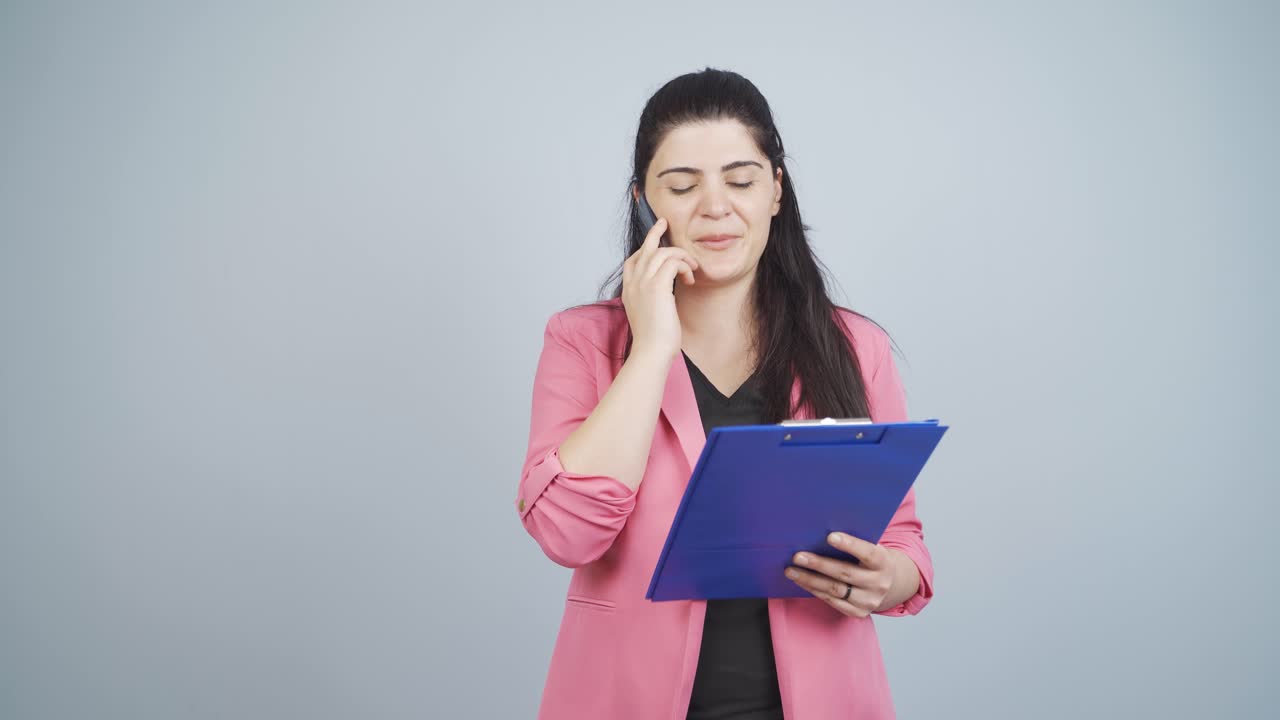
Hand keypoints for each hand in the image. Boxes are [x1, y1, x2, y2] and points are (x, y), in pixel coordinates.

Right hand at [621, 217, 698, 360]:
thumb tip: (665, 293)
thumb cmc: (653, 339)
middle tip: (665, 223)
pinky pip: (672, 262)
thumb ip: (651, 299)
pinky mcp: (657, 286)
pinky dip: (684, 266)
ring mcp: (643, 283)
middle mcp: (633, 282)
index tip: (657, 243)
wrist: (651, 351)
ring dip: (681, 256)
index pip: (633, 260)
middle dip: (655, 233)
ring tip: (692, 268)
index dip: (646, 248)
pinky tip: (691, 278)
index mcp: (629, 289)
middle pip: (644, 248)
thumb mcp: (648, 314)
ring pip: (662, 252)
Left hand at [785, 532, 893, 617]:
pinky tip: (801, 581)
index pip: (868, 553)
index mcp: (884, 562)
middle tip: (797, 556)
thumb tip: (821, 531)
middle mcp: (879, 583)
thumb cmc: (871, 559)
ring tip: (791, 571)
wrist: (890, 584)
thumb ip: (855, 542)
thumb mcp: (872, 547)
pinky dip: (814, 590)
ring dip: (810, 579)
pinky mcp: (858, 612)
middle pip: (845, 573)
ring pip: (835, 589)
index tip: (830, 536)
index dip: (850, 545)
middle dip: (819, 564)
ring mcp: (869, 600)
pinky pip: (832, 601)